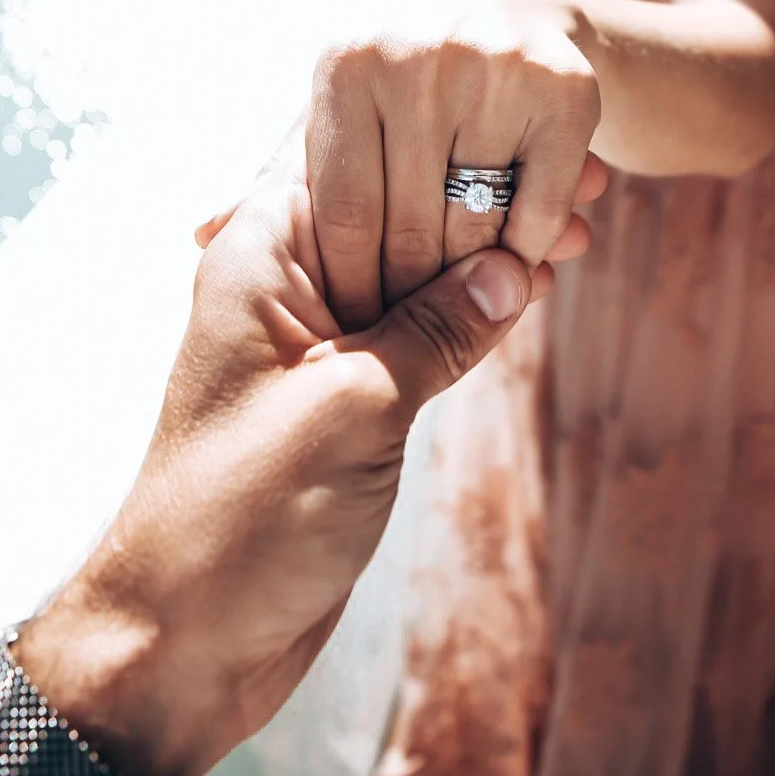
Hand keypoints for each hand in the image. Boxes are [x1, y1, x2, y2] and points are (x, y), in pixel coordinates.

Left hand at [20, 167, 549, 775]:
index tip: (533, 133)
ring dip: (494, 251)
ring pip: (420, 269)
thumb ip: (432, 331)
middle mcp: (290, 283)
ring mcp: (323, 342)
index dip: (444, 137)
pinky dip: (478, 313)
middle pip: (400, 203)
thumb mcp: (352, 411)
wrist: (185, 642)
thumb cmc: (239, 519)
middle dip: (486, 191)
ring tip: (585, 223)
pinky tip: (540, 290)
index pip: (357, 150)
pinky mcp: (352, 397)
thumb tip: (513, 267)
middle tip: (589, 181)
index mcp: (263, 253)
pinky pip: (422, 331)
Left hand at [300, 0, 605, 330]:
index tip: (355, 330)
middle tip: (411, 339)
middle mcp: (418, 56)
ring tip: (458, 313)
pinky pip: (539, 212)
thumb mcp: (335, 116)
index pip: (343, 214)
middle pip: (409, 228)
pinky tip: (514, 273)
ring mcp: (496, 68)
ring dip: (470, 284)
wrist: (510, 9)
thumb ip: (274, 180)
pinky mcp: (566, 91)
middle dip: (408, 298)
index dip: (349, 286)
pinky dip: (526, 256)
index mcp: (345, 63)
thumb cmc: (400, 88)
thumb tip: (200, 232)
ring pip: (477, 224)